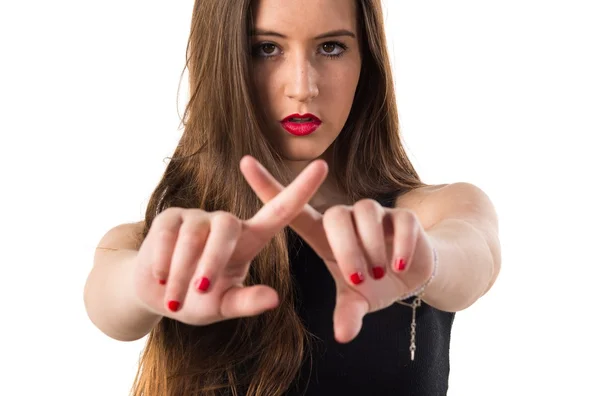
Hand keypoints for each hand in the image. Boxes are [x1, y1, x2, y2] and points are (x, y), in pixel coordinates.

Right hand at [132, 158, 327, 325]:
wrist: (157, 295)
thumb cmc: (197, 299)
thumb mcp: (223, 306)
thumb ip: (246, 302)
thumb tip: (274, 299)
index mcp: (250, 240)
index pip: (280, 211)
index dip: (302, 188)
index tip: (323, 165)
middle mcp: (226, 222)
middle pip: (227, 226)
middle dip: (212, 261)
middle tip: (200, 291)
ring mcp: (197, 217)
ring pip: (194, 235)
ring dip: (183, 271)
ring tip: (176, 298)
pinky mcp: (169, 217)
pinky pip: (167, 235)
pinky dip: (163, 262)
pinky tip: (161, 278)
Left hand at [242, 155, 435, 342]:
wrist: (411, 275)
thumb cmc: (373, 283)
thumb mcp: (357, 300)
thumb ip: (347, 312)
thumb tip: (344, 336)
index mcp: (324, 235)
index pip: (294, 208)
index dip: (269, 186)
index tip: (244, 162)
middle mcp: (347, 219)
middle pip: (336, 216)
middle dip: (346, 250)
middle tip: (358, 278)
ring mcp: (376, 215)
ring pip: (366, 213)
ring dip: (371, 246)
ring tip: (378, 273)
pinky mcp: (403, 217)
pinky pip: (400, 220)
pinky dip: (400, 244)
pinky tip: (398, 265)